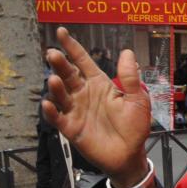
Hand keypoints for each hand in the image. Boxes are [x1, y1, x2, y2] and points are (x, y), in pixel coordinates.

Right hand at [41, 28, 151, 184]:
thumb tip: (127, 53)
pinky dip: (51, 111)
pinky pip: (57, 118)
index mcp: (100, 84)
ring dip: (55, 87)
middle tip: (53, 54)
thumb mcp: (138, 100)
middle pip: (68, 75)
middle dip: (60, 64)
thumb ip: (130, 78)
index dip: (72, 47)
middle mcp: (84, 94)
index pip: (83, 61)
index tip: (62, 32)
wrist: (130, 154)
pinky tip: (49, 105)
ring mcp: (76, 110)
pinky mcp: (71, 128)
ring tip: (54, 80)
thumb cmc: (134, 127)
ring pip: (61, 94)